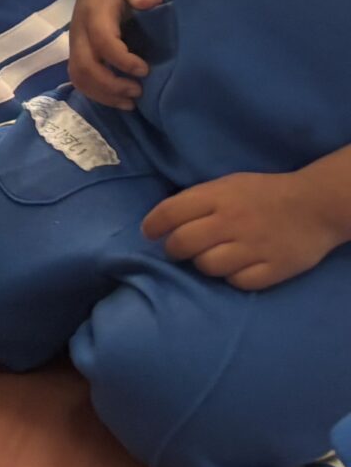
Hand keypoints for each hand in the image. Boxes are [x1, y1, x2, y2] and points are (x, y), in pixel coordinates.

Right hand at [69, 0, 160, 108]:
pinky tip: (119, 99)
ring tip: (130, 102)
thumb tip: (149, 2)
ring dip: (102, 93)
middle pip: (84, 66)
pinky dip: (97, 93)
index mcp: (94, 14)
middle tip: (138, 92)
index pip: (102, 42)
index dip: (121, 60)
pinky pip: (80, 77)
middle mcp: (80, 32)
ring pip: (78, 76)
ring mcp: (76, 43)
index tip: (145, 70)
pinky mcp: (78, 52)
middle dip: (109, 85)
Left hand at [144, 169, 349, 291]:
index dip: (153, 225)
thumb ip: (199, 199)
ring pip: (208, 266)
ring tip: (212, 257)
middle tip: (178, 250)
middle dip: (173, 249)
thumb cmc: (265, 192)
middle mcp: (232, 222)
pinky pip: (238, 282)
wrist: (316, 205)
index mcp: (218, 197)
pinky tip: (237, 268)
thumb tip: (165, 219)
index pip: (170, 213)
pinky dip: (233, 278)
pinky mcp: (274, 269)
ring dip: (203, 264)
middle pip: (183, 244)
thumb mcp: (228, 184)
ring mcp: (253, 247)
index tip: (149, 233)